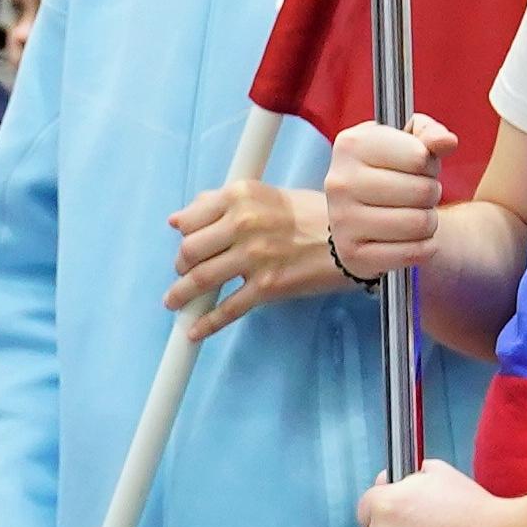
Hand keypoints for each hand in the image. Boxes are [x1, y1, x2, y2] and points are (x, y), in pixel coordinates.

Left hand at [163, 177, 345, 317]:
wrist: (352, 238)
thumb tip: (181, 219)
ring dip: (182, 295)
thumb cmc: (315, 215)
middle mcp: (243, 223)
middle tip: (183, 274)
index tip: (184, 244)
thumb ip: (223, 202)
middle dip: (181, 267)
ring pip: (202, 280)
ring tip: (175, 302)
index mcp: (241, 195)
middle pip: (190, 251)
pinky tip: (195, 331)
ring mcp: (254, 256)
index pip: (190, 219)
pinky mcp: (267, 286)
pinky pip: (228, 308)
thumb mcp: (267, 195)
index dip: (183, 236)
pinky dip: (207, 323)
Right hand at [321, 113, 456, 285]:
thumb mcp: (406, 142)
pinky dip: (423, 247)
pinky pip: (412, 253)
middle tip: (420, 194)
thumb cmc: (389, 171)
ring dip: (429, 221)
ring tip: (416, 214)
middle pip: (422, 191)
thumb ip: (430, 133)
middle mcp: (341, 182)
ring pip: (419, 224)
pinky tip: (411, 238)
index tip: (420, 166)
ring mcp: (343, 221)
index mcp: (352, 145)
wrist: (355, 215)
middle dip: (431, 193)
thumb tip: (448, 142)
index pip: (419, 156)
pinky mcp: (352, 254)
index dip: (429, 163)